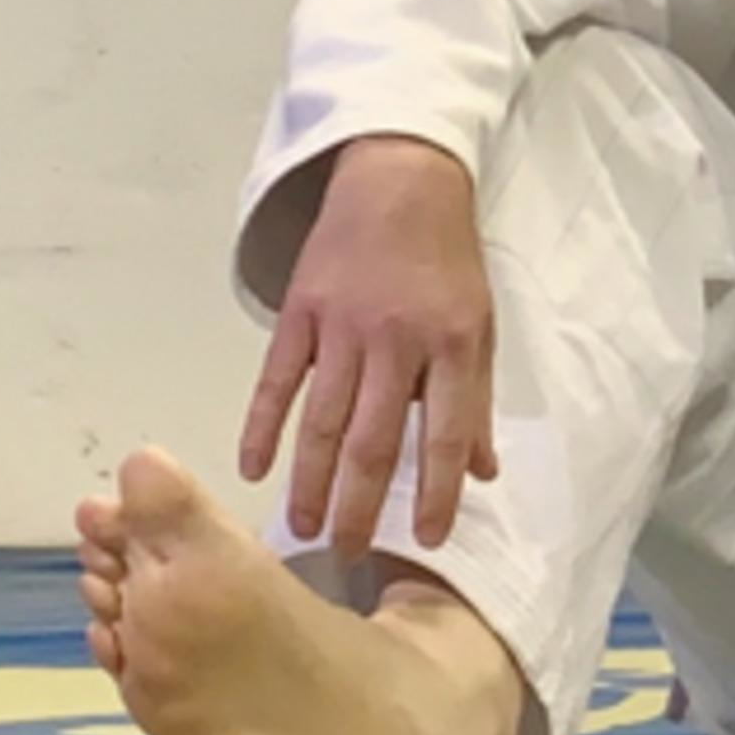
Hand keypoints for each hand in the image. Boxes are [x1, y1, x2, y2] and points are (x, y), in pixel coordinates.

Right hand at [237, 135, 500, 556]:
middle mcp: (396, 340)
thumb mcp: (480, 323)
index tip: (426, 540)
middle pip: (373, 440)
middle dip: (359, 506)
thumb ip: (476, 399)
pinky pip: (276, 380)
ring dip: (310, 482)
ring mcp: (341, 326)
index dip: (436, 491)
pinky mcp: (300, 312)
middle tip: (346, 556)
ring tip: (303, 531)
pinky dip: (261, 426)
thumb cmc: (447, 259)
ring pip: (321, 421)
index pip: (445, 433)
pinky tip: (253, 469)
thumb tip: (481, 473)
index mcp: (451, 343)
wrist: (401, 179)